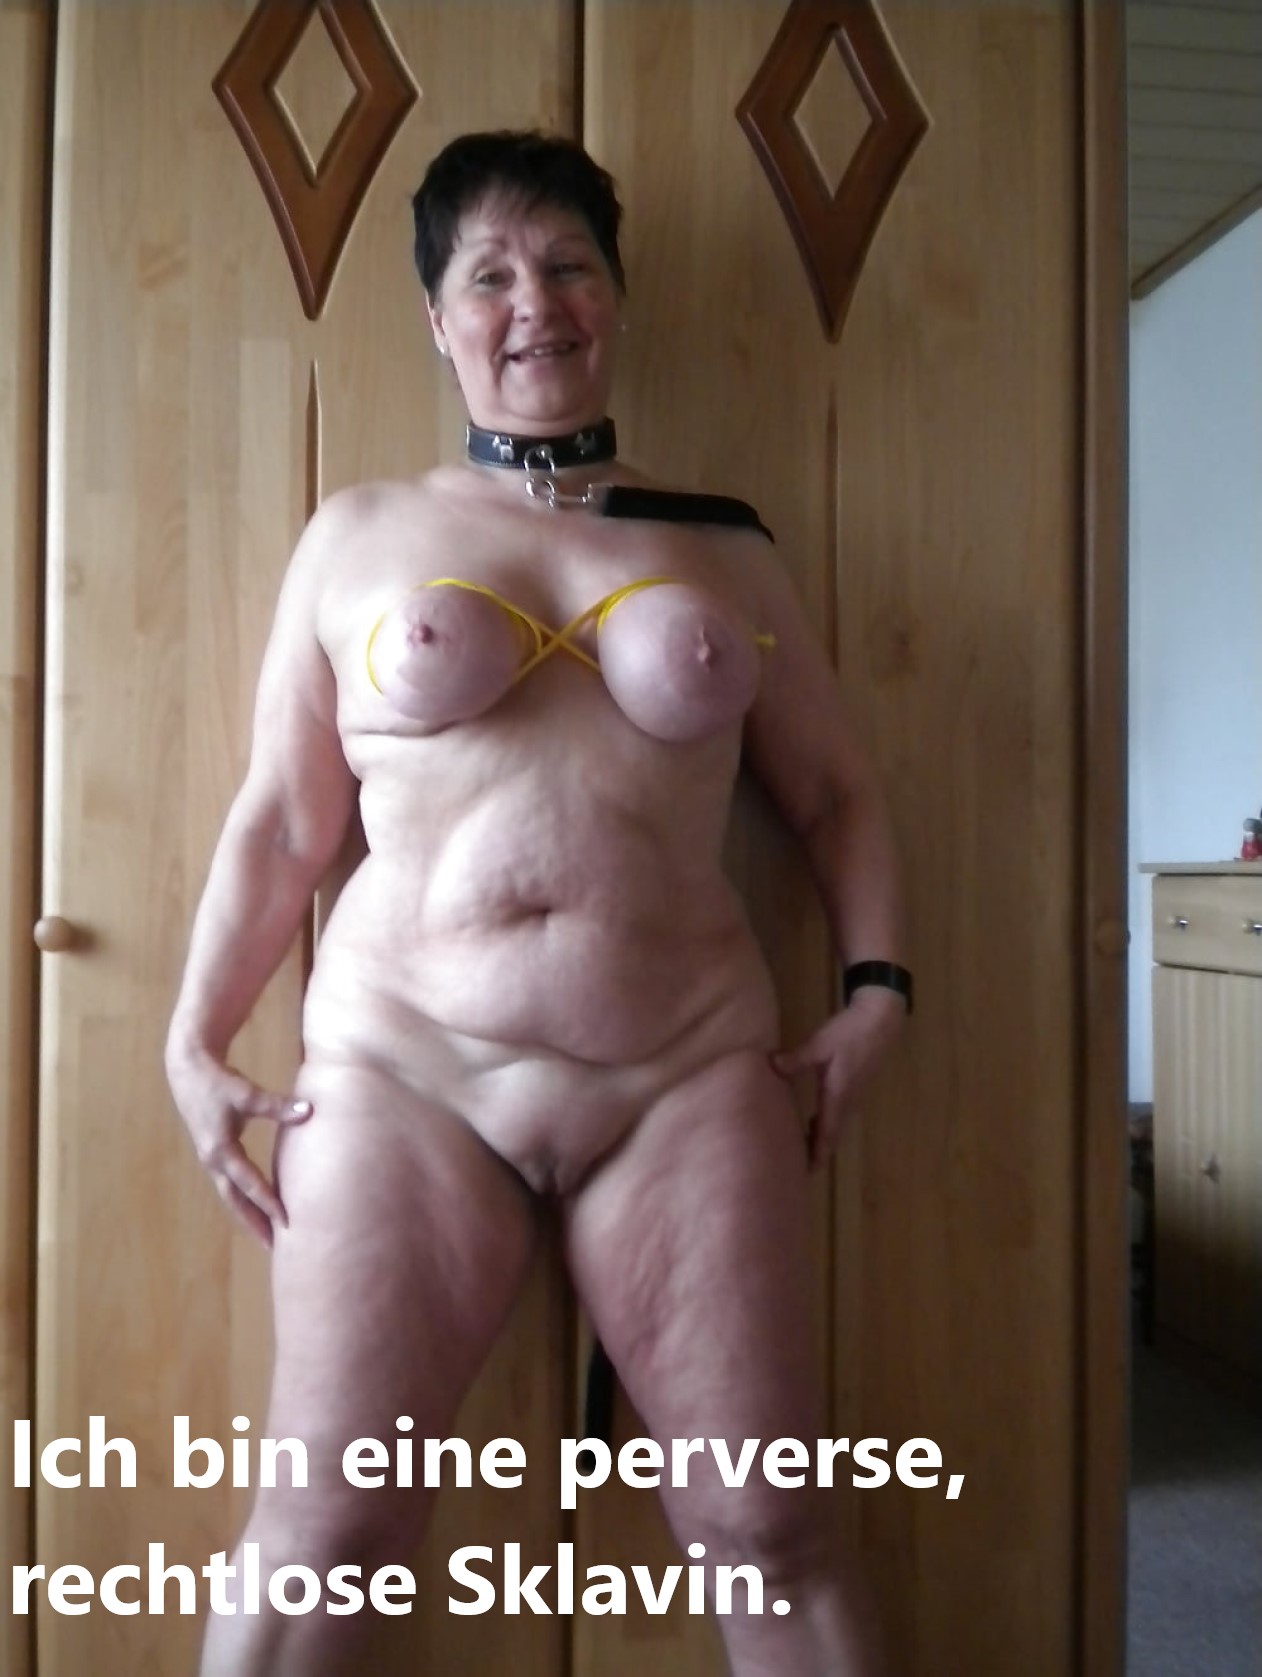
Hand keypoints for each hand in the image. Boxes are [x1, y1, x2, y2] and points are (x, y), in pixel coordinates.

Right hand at [165, 1045, 312, 1246]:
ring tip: (267, 1233)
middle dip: (254, 1222)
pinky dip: (243, 1196)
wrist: (189, 1068)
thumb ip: (277, 1106)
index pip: (249, 1183)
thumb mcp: (247, 1094)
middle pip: (235, 1200)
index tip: (287, 1221)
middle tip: (274, 1247)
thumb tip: (308, 1110)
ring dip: (248, 1212)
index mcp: (220, 1150)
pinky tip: (257, 1203)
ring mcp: (212, 1157)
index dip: (268, 1203)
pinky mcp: (214, 1150)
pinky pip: (230, 1181)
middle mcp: (214, 1160)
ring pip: (231, 1193)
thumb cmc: (218, 1081)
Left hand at [771, 986, 906, 1166]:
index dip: (816, 1153)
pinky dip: (824, 1125)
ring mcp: (852, 1095)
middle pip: (831, 1135)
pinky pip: (838, 1114)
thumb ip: (797, 1058)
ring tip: (800, 1152)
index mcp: (838, 1095)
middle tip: (797, 1170)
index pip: (826, 1132)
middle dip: (816, 1152)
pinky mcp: (853, 1086)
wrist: (881, 1020)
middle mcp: (847, 1101)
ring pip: (835, 1125)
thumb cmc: (851, 1032)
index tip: (807, 1173)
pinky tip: (810, 1123)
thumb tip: (771, 1065)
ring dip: (820, 1139)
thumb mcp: (820, 1044)